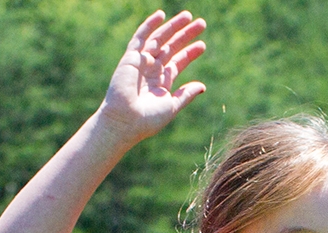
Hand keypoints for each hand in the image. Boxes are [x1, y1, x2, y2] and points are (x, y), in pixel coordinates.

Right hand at [96, 11, 206, 145]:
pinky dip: (149, 25)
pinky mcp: (130, 58)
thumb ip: (186, 95)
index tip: (202, 45)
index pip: (178, 62)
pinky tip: (161, 15)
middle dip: (185, 35)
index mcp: (161, 83)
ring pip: (159, 39)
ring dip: (173, 27)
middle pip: (171, 47)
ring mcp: (141, 63)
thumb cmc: (147, 120)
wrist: (125, 122)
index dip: (190, 53)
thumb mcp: (172, 106)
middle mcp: (151, 70)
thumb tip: (202, 86)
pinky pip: (140, 38)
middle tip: (201, 24)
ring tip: (188, 16)